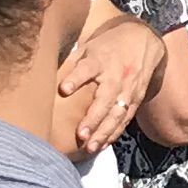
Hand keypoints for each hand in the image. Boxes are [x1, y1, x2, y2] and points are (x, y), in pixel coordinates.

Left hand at [58, 12, 165, 155]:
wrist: (144, 40)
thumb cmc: (108, 45)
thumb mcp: (89, 45)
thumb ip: (71, 62)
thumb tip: (43, 73)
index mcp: (100, 59)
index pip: (87, 68)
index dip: (75, 78)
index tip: (64, 89)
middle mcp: (116, 75)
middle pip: (105, 99)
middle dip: (93, 118)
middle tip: (81, 135)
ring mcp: (128, 88)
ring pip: (117, 113)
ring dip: (104, 132)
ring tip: (91, 147)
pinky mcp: (136, 98)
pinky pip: (125, 118)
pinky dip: (114, 133)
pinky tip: (103, 145)